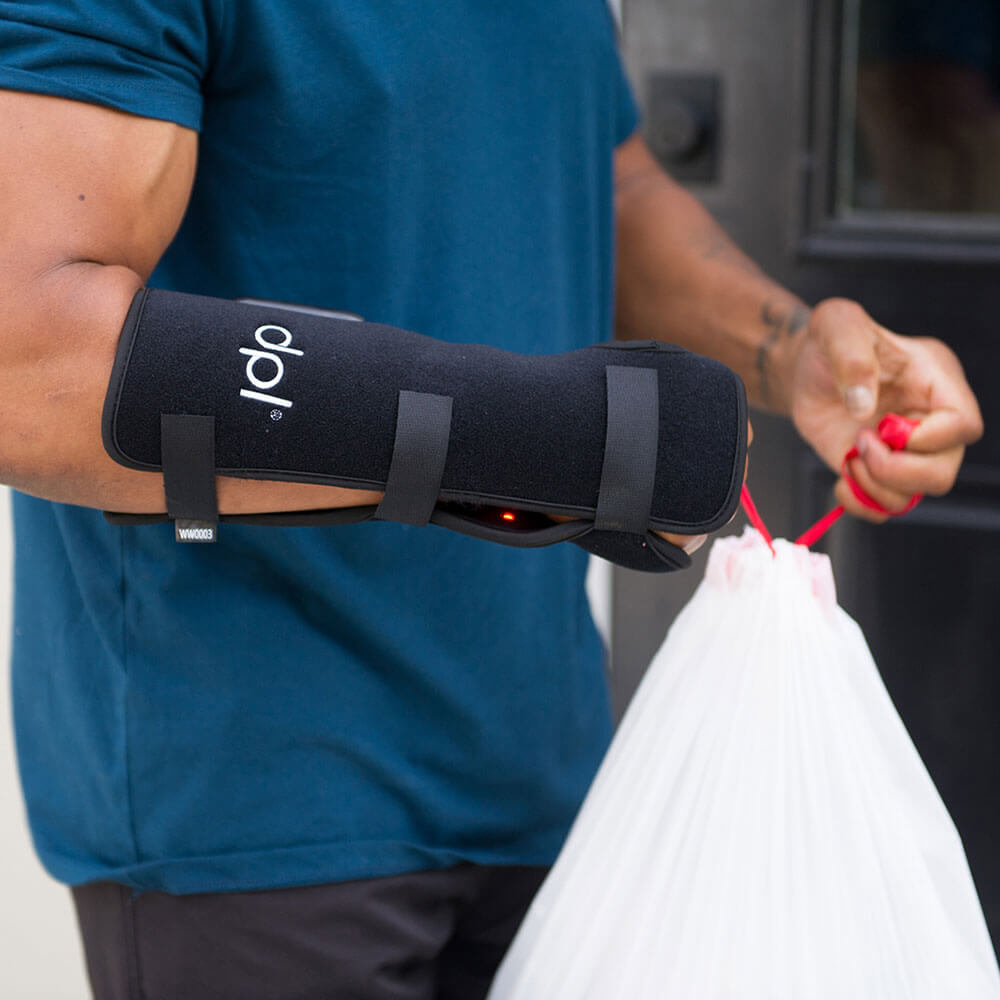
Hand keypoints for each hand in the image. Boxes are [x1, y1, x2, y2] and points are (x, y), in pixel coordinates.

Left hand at [791, 298, 982, 520]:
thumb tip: (863, 407)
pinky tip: (841, 480)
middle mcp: (930, 420)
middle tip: (859, 443)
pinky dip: (863, 504)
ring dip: (877, 486)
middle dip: (897, 469)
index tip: (883, 428)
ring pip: (917, 494)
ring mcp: (907, 451)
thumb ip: (852, 357)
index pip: (963, 424)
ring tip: (849, 456)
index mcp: (935, 381)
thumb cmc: (829, 341)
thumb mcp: (836, 325)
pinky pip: (887, 506)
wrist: (805, 369)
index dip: (928, 438)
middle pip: (944, 470)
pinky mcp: (880, 470)